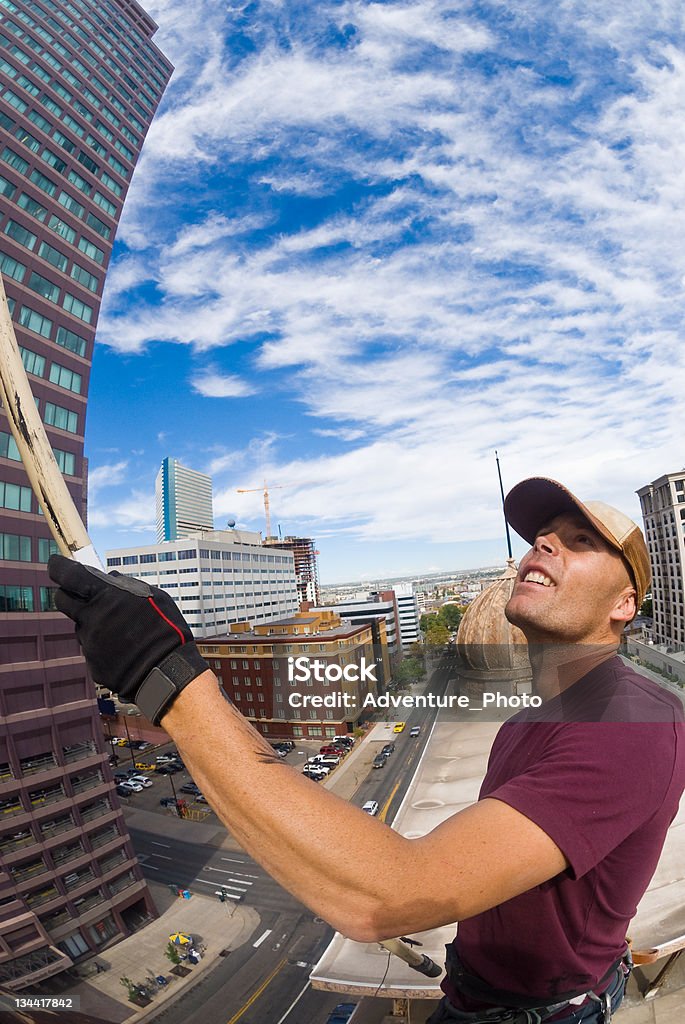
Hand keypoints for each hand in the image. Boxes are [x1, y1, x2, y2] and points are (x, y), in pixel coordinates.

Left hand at [48, 555, 207, 720]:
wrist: (167, 671)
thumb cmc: (166, 629)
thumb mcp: (154, 596)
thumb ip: (127, 584)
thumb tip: (110, 577)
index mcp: (106, 596)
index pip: (69, 575)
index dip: (59, 567)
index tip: (56, 564)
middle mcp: (91, 617)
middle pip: (63, 599)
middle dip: (69, 594)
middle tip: (84, 596)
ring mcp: (89, 641)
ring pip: (81, 625)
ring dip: (93, 623)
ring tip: (122, 631)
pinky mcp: (92, 662)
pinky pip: (92, 648)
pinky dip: (104, 646)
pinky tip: (124, 649)